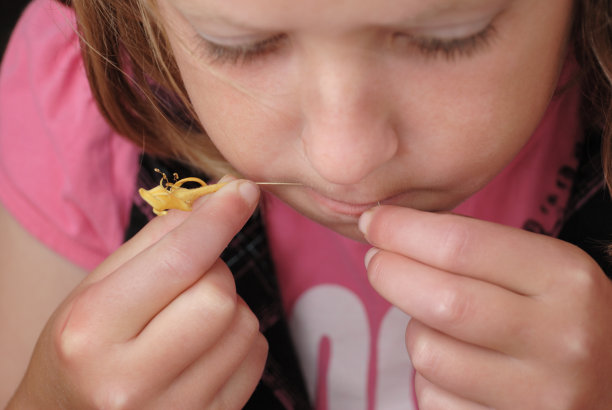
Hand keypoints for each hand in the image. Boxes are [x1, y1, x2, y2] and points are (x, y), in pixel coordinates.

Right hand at [9, 179, 267, 408]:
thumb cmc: (83, 347)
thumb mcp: (96, 288)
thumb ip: (155, 242)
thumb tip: (219, 204)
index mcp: (92, 332)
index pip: (178, 262)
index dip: (218, 220)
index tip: (243, 192)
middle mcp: (129, 382)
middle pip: (220, 296)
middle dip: (214, 275)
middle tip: (187, 285)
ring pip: (244, 326)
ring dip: (229, 309)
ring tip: (189, 322)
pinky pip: (255, 357)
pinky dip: (240, 340)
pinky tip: (205, 349)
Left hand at [360, 205, 611, 409]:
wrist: (608, 380)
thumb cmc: (558, 315)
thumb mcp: (541, 269)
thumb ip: (474, 249)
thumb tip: (386, 230)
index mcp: (567, 279)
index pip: (461, 245)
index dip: (401, 229)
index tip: (373, 221)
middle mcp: (561, 339)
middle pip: (440, 301)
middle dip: (389, 273)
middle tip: (377, 261)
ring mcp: (539, 396)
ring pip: (428, 352)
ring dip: (416, 331)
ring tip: (438, 324)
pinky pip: (432, 396)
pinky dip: (429, 376)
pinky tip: (456, 367)